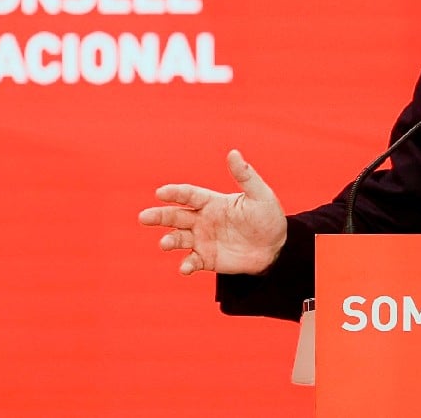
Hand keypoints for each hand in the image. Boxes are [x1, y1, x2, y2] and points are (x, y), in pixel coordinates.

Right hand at [138, 150, 286, 274]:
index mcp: (212, 202)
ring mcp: (203, 240)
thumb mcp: (260, 195)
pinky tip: (185, 268)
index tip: (161, 193)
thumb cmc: (268, 217)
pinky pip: (192, 261)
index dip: (174, 193)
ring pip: (179, 238)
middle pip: (175, 216)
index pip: (189, 195)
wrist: (276, 247)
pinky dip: (186, 265)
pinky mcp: (207, 259)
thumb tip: (233, 152)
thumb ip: (245, 176)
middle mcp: (202, 220)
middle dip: (159, 216)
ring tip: (165, 244)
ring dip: (170, 240)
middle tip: (144, 217)